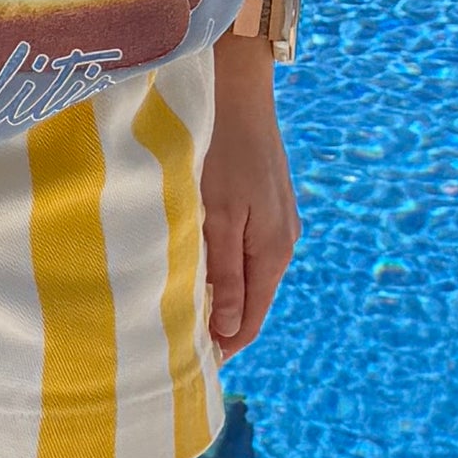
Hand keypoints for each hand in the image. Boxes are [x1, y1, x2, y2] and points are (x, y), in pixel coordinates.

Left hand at [201, 42, 297, 356]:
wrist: (237, 91)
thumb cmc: (220, 151)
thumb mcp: (217, 216)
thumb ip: (223, 274)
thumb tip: (228, 331)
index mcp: (273, 251)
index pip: (251, 320)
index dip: (223, 346)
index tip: (189, 366)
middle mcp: (281, 241)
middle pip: (250, 301)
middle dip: (219, 325)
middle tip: (176, 342)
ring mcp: (275, 220)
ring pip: (246, 275)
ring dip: (218, 295)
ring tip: (179, 308)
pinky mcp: (263, 203)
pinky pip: (244, 250)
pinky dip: (222, 266)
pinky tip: (194, 264)